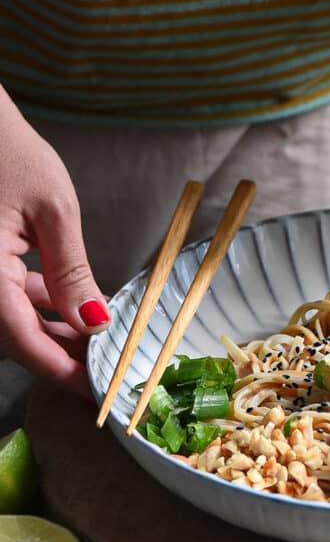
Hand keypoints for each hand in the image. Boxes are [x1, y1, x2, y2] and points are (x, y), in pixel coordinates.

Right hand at [0, 90, 109, 395]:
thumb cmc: (7, 151)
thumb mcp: (52, 211)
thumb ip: (71, 273)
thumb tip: (95, 322)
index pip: (24, 343)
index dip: (64, 371)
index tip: (99, 389)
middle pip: (15, 339)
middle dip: (62, 354)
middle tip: (107, 364)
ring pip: (10, 322)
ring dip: (51, 333)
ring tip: (98, 336)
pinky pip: (2, 298)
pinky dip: (34, 306)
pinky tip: (69, 306)